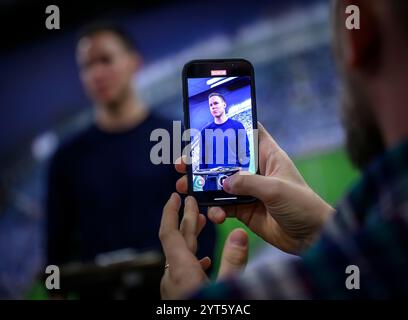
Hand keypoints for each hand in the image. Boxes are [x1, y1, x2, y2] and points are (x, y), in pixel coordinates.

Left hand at [159, 193, 247, 298]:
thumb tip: (239, 234)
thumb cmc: (210, 319)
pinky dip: (193, 258)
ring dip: (190, 237)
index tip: (175, 196)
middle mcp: (172, 278)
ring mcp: (173, 288)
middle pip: (177, 242)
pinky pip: (183, 271)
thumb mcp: (227, 289)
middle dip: (186, 219)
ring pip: (180, 256)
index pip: (169, 233)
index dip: (170, 212)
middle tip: (193, 201)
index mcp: (181, 271)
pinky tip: (205, 259)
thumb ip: (233, 262)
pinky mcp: (179, 296)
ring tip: (200, 222)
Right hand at [175, 123, 333, 253]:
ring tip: (183, 187)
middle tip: (183, 162)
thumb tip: (223, 182)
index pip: (248, 133)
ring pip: (219, 183)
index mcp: (268, 156)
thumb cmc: (302, 205)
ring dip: (201, 185)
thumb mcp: (276, 189)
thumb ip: (248, 182)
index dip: (230, 127)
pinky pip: (223, 205)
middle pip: (225, 159)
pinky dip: (214, 209)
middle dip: (203, 160)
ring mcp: (249, 190)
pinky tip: (213, 214)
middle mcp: (256, 170)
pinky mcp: (244, 209)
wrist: (312, 238)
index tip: (206, 125)